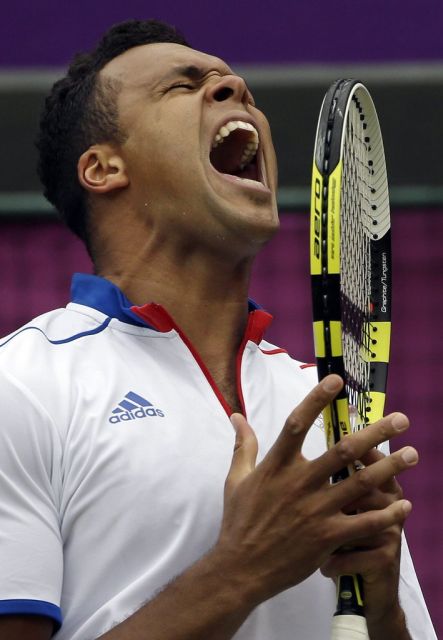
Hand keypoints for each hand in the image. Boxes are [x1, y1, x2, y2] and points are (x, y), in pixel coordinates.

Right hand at [216, 375, 416, 607]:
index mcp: (276, 465)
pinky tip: (404, 506)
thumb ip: (243, 445)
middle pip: (343, 451)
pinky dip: (387, 515)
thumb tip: (236, 416)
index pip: (297, 424)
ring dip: (390, 468)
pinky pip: (364, 523)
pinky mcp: (327, 537)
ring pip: (361, 485)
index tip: (337, 380)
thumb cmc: (239, 521)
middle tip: (401, 420)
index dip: (317, 400)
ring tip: (412, 455)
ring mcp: (315, 511)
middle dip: (376, 433)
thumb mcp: (235, 480)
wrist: (240, 568)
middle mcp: (299, 483)